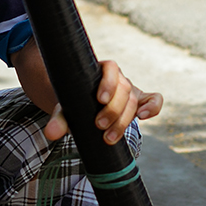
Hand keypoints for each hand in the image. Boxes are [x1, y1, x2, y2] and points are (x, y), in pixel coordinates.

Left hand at [42, 60, 162, 144]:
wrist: (84, 105)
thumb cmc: (76, 104)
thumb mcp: (66, 109)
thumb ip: (59, 120)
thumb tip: (51, 133)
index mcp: (100, 71)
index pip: (110, 68)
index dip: (108, 83)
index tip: (100, 100)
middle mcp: (118, 79)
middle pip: (124, 89)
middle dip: (113, 110)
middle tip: (99, 125)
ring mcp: (130, 91)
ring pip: (133, 100)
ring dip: (123, 120)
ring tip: (108, 137)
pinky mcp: (139, 102)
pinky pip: (154, 100)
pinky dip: (153, 107)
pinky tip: (143, 118)